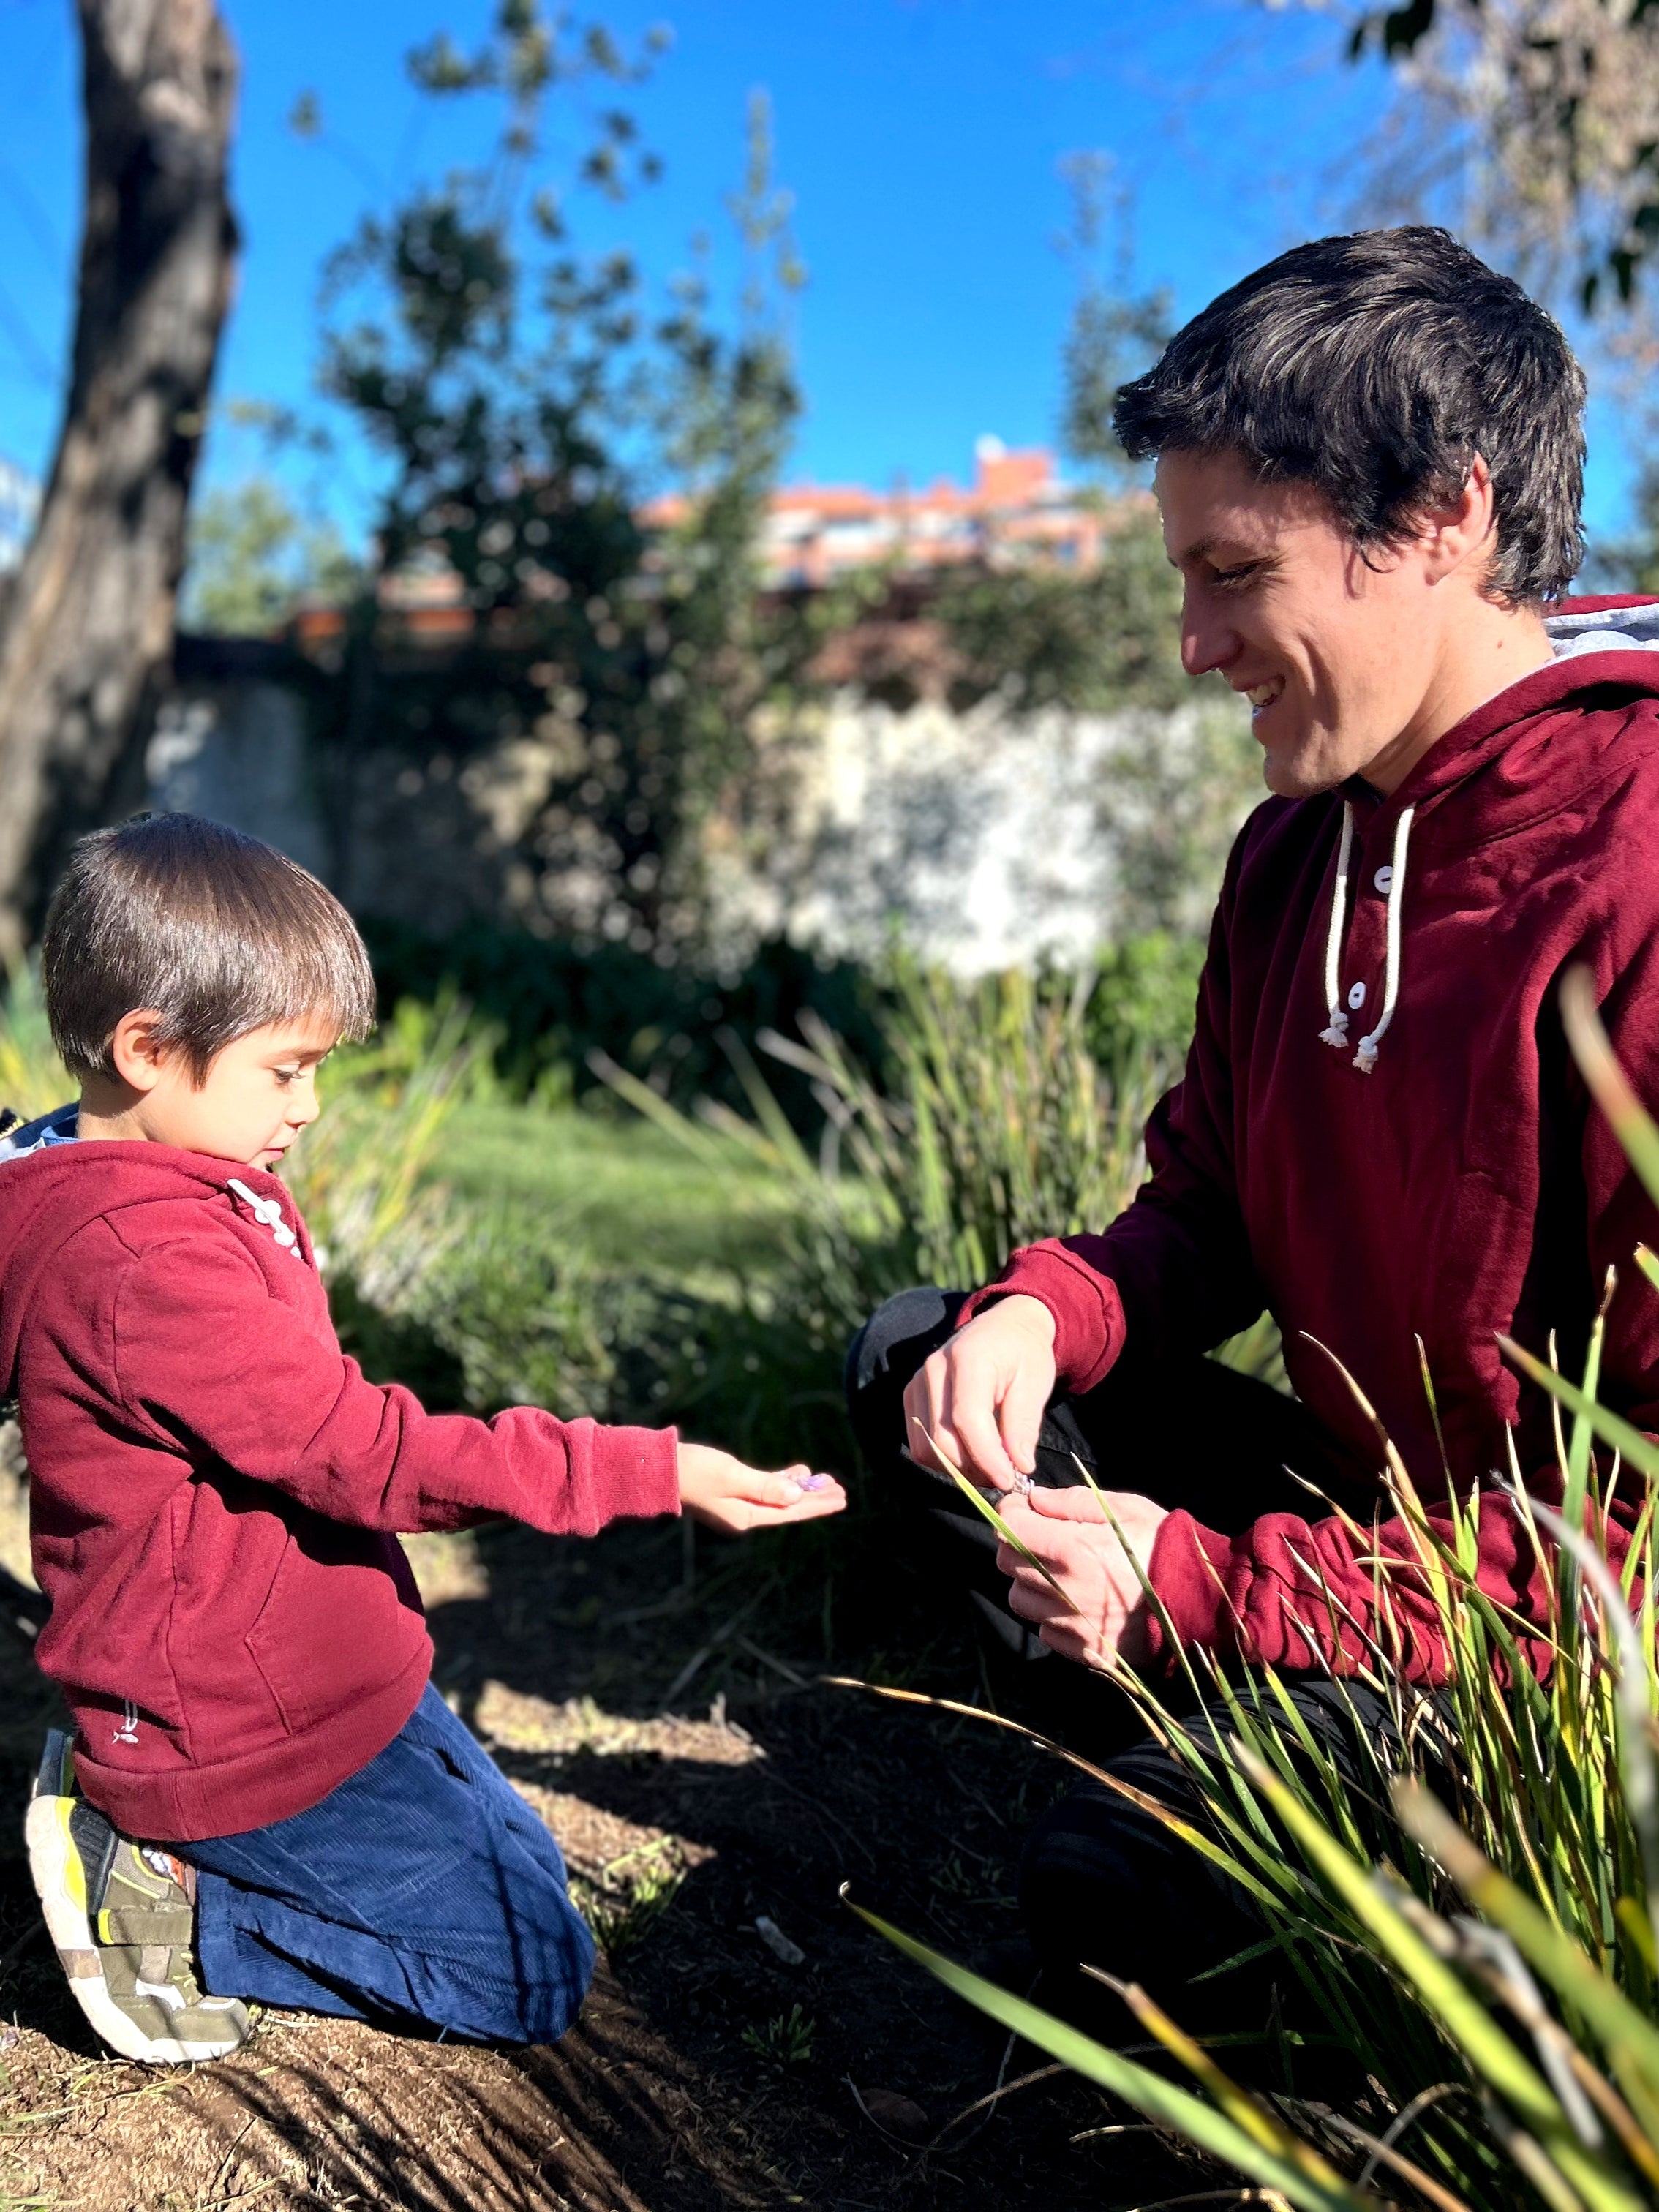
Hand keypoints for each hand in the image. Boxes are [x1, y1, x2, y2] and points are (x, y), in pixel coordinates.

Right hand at [676, 1443, 846, 1535]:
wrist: (662, 1469)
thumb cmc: (695, 1471)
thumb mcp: (732, 1477)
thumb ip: (765, 1486)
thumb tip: (796, 1497)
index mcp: (745, 1517)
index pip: (791, 1513)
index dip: (817, 1505)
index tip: (841, 1498)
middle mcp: (744, 1515)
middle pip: (789, 1508)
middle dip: (815, 1498)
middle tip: (842, 1490)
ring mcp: (738, 1504)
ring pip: (779, 1497)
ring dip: (802, 1489)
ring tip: (826, 1480)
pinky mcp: (732, 1491)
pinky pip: (766, 1489)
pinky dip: (783, 1482)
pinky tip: (798, 1474)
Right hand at [902, 1294, 1056, 1491]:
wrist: (1004, 1327)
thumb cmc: (1024, 1354)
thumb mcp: (1036, 1384)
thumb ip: (1024, 1425)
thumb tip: (1019, 1467)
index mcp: (968, 1359)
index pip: (967, 1419)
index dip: (987, 1457)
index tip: (1010, 1480)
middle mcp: (934, 1369)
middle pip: (942, 1439)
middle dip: (974, 1468)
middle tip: (1006, 1476)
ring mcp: (918, 1382)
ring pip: (926, 1447)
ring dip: (959, 1468)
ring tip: (991, 1466)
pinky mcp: (912, 1396)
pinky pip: (919, 1442)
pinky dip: (944, 1459)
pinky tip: (972, 1455)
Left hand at [996, 1486, 1168, 1669]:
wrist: (1203, 1601)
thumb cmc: (1163, 1545)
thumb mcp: (1122, 1509)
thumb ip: (1071, 1502)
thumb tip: (1033, 1499)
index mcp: (1072, 1550)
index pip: (1009, 1530)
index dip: (1011, 1514)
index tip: (1024, 1510)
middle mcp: (1064, 1590)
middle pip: (1008, 1565)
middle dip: (1018, 1545)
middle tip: (1043, 1538)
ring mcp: (1073, 1625)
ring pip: (1020, 1601)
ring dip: (1030, 1583)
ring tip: (1059, 1573)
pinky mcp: (1084, 1651)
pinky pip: (1045, 1631)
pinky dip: (1051, 1615)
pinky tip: (1076, 1602)